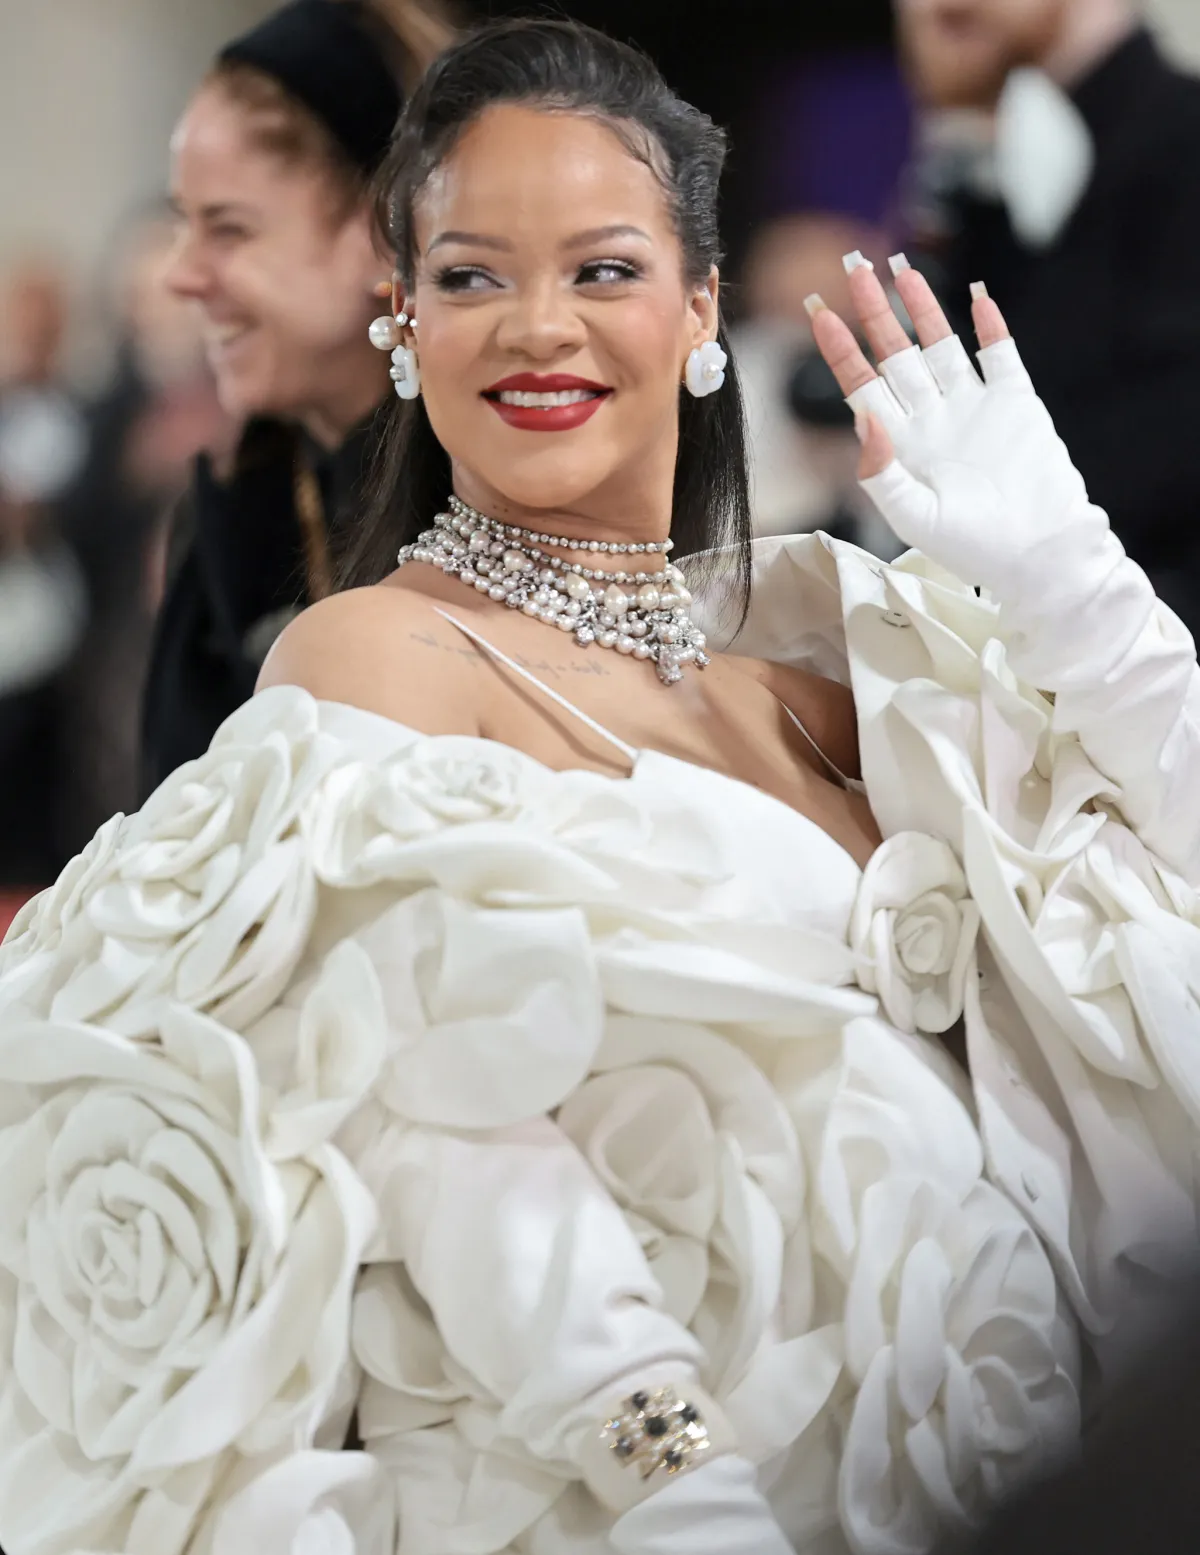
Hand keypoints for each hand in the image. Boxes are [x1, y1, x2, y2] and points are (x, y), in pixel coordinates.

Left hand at [810, 260, 1099, 598]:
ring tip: (902, 270)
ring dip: (923, 308)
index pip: (861, 387)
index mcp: (901, 445)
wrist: (1038, 553)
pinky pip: (1000, 354)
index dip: (839, 350)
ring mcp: (973, 406)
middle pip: (895, 354)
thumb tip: (863, 418)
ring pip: (940, 345)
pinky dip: (989, 326)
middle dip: (873, 313)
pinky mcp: (1015, 401)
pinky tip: (976, 296)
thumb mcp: (913, 516)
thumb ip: (879, 471)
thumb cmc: (972, 546)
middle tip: (852, 267)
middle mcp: (932, 418)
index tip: (817, 312)